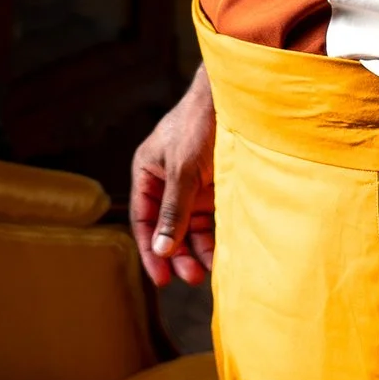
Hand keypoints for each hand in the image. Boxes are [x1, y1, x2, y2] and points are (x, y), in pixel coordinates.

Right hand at [130, 67, 217, 287]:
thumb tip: (162, 249)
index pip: (144, 219)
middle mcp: (166, 183)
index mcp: (147, 173)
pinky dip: (213, 239)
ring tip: (208, 271)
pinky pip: (209, 222)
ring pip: (189, 229)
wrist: (235, 101)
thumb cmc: (199, 125)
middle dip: (177, 254)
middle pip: (167, 228)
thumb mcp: (182, 170)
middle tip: (191, 277)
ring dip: (196, 251)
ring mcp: (191, 187)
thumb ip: (172, 211)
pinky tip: (220, 255)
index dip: (151, 249)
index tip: (162, 278)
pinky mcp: (213, 189)